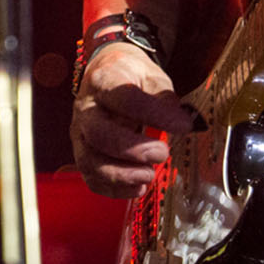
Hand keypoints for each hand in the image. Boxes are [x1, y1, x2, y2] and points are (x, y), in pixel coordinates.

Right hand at [69, 41, 187, 197]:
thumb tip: (181, 123)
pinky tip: (137, 187)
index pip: (125, 98)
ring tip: (149, 175)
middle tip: (162, 153)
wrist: (106, 74)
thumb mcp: (152, 76)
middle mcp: (86, 108)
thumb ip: (165, 98)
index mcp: (104, 81)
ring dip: (122, 175)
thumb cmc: (131, 78)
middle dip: (133, 150)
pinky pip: (90, 177)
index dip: (155, 114)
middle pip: (99, 134)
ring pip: (90, 161)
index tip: (183, 125)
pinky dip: (114, 189)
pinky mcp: (82, 152)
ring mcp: (80, 133)